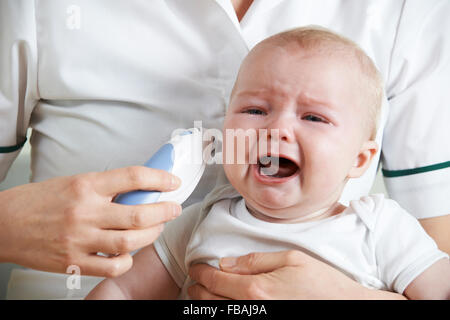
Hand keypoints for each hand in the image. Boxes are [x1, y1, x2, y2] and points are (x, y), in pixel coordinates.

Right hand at [0, 166, 180, 276]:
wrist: (4, 223)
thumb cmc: (38, 201)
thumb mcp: (74, 183)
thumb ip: (106, 188)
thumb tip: (140, 192)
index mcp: (85, 185)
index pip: (133, 177)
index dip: (159, 178)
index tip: (172, 182)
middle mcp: (85, 212)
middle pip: (138, 214)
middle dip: (164, 211)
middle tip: (173, 208)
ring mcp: (79, 239)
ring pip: (130, 242)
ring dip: (151, 235)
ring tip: (156, 228)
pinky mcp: (73, 262)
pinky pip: (112, 267)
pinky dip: (127, 261)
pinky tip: (129, 253)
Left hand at [188, 250, 368, 299]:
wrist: (345, 306)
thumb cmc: (322, 283)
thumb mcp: (290, 259)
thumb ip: (255, 260)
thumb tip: (228, 263)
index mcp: (257, 289)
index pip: (216, 280)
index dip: (201, 272)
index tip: (196, 267)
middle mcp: (253, 310)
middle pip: (212, 301)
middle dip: (198, 289)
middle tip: (194, 281)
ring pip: (220, 314)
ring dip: (206, 304)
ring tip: (202, 294)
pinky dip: (223, 311)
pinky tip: (223, 305)